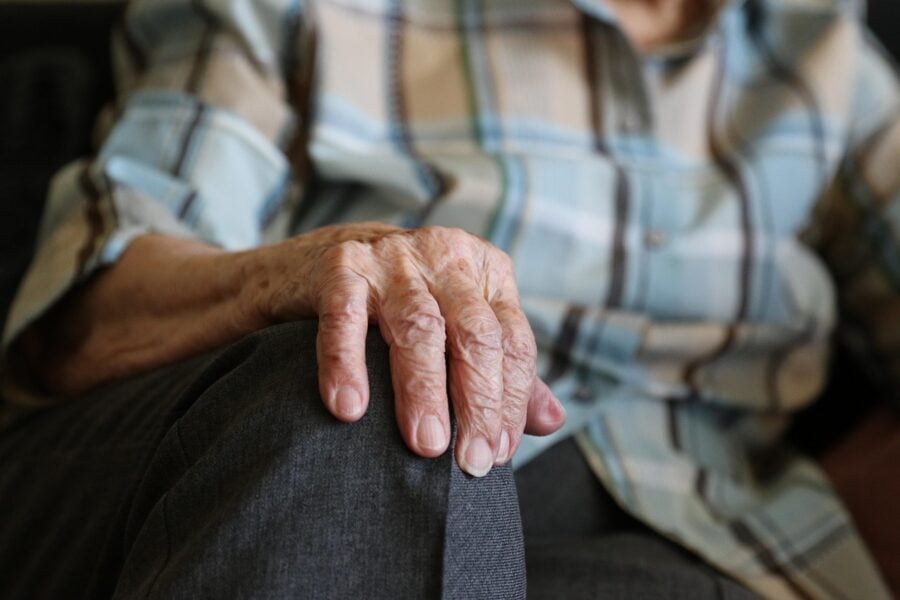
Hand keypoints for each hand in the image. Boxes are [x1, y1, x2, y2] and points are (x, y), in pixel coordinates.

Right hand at [254, 223, 565, 475]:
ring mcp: (394, 258)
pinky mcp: (342, 265)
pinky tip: (350, 409)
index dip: (509, 401)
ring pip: (419, 327)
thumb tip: (552, 422)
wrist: (325, 262)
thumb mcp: (460, 326)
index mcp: (488, 271)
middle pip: (475, 334)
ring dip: (424, 391)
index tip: (497, 453)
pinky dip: (348, 364)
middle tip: (470, 462)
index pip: (512, 341)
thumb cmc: (408, 305)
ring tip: (426, 445)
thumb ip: (503, 372)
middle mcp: (447, 257)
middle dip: (477, 402)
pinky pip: (346, 317)